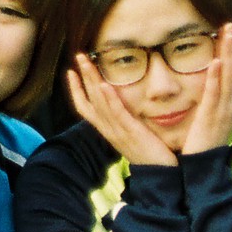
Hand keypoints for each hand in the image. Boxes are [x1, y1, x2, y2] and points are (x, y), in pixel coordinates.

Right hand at [66, 53, 176, 167]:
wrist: (160, 176)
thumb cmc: (149, 155)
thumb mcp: (131, 136)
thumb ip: (124, 122)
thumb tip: (123, 108)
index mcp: (107, 130)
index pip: (85, 108)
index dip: (76, 90)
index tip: (71, 72)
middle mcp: (108, 130)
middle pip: (89, 99)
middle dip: (82, 77)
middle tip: (78, 56)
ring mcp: (118, 131)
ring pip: (99, 102)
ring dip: (92, 80)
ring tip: (86, 62)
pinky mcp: (132, 132)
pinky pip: (118, 114)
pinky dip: (110, 99)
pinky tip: (105, 84)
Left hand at [181, 24, 231, 155]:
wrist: (204, 169)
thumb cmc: (205, 144)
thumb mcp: (215, 118)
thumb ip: (217, 101)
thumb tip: (214, 83)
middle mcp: (231, 106)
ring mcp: (223, 111)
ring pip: (230, 78)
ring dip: (228, 55)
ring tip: (226, 35)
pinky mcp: (210, 118)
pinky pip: (215, 95)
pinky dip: (216, 77)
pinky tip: (215, 61)